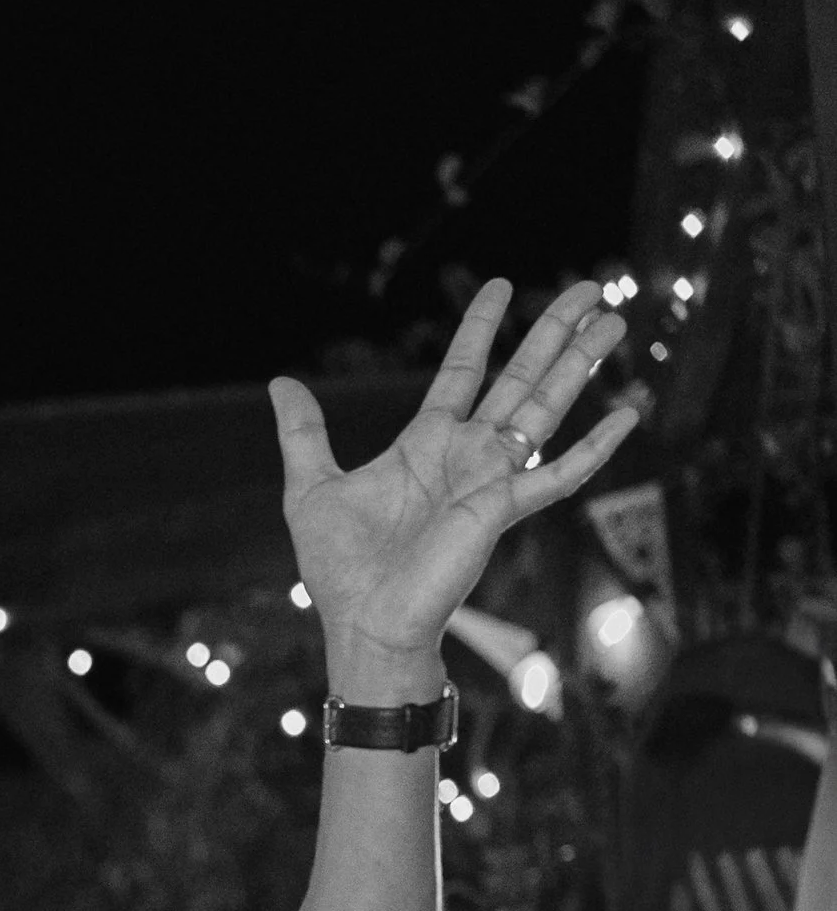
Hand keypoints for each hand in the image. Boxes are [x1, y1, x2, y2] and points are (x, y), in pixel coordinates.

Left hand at [272, 279, 640, 694]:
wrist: (364, 625)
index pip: (462, 372)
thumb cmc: (340, 570)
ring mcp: (491, 480)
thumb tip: (280, 383)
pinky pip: (560, 473)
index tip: (502, 286)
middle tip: (589, 289)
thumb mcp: (310, 487)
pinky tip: (629, 413)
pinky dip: (595, 447)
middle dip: (553, 333)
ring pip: (546, 408)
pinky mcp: (504, 511)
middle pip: (519, 379)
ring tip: (613, 321)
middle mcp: (466, 455)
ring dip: (580, 365)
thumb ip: (305, 433)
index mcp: (425, 444)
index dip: (481, 329)